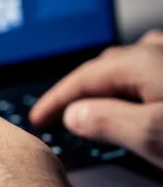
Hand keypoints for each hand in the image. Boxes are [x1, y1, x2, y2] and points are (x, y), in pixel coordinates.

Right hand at [30, 30, 162, 169]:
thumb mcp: (152, 133)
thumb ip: (107, 122)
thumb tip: (74, 115)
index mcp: (141, 62)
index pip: (82, 78)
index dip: (54, 100)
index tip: (36, 119)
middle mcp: (158, 53)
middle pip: (104, 70)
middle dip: (77, 93)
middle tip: (56, 117)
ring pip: (129, 70)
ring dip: (105, 88)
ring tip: (92, 107)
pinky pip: (150, 75)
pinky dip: (132, 87)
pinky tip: (137, 97)